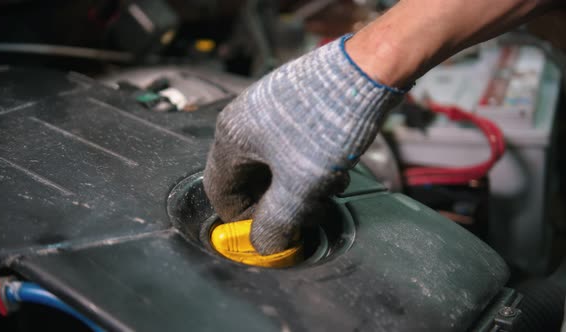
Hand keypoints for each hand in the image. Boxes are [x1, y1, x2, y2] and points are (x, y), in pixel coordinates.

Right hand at [203, 36, 404, 254]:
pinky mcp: (293, 104)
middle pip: (249, 179)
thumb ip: (277, 221)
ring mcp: (268, 109)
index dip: (244, 221)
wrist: (369, 69)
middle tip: (307, 214)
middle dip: (279, 203)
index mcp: (231, 138)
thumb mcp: (299, 185)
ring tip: (330, 190)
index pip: (221, 193)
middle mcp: (243, 121)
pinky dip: (307, 165)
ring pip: (274, 164)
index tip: (273, 233)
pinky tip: (335, 168)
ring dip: (298, 186)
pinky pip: (291, 146)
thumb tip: (265, 245)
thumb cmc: (327, 127)